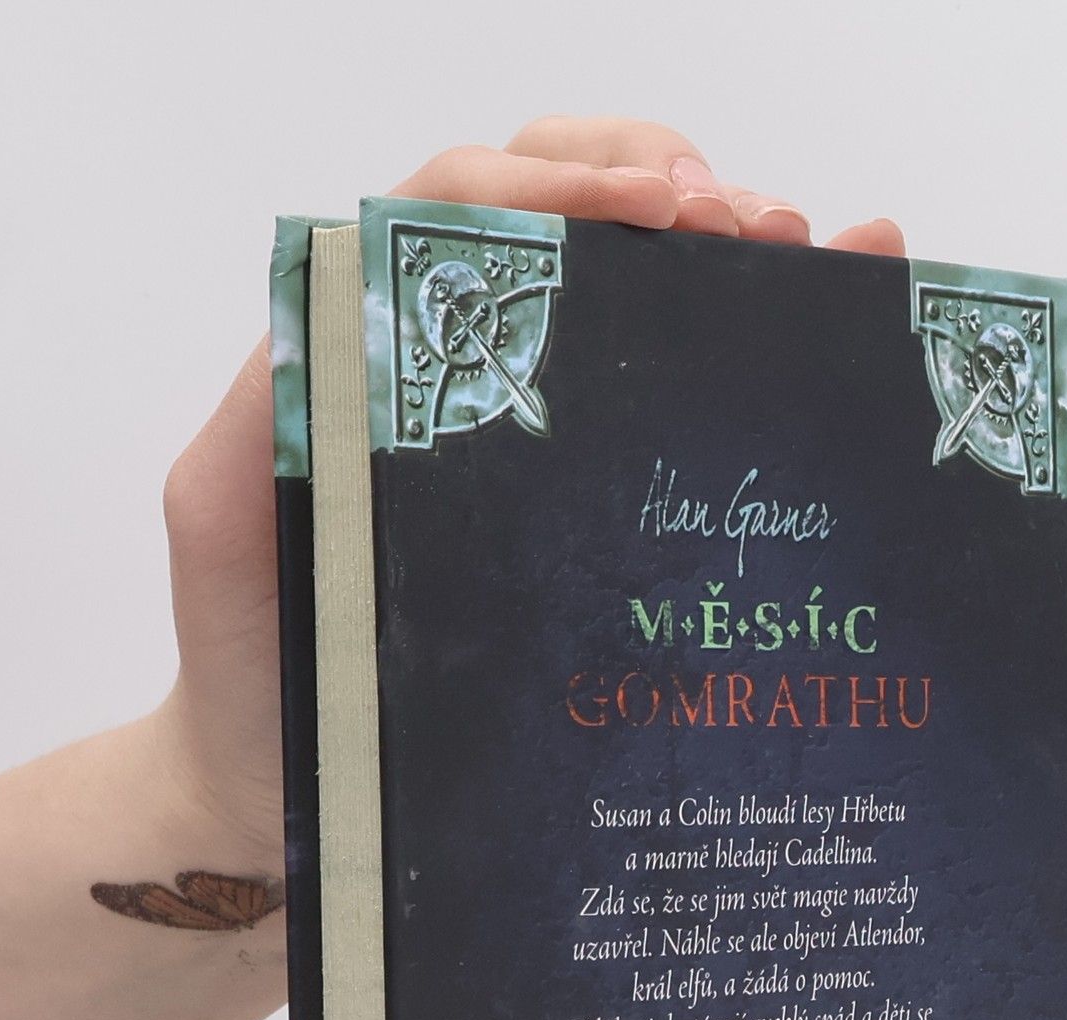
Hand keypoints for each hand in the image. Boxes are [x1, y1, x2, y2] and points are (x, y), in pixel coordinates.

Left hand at [155, 119, 904, 867]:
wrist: (300, 793)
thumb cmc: (261, 667)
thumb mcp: (228, 523)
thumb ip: (262, 410)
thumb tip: (354, 303)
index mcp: (380, 346)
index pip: (467, 206)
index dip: (564, 179)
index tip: (661, 210)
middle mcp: (465, 364)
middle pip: (568, 202)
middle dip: (666, 187)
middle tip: (752, 227)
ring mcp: (537, 429)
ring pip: (633, 277)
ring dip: (726, 245)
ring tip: (809, 256)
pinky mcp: (590, 499)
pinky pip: (672, 391)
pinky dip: (756, 330)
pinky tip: (838, 306)